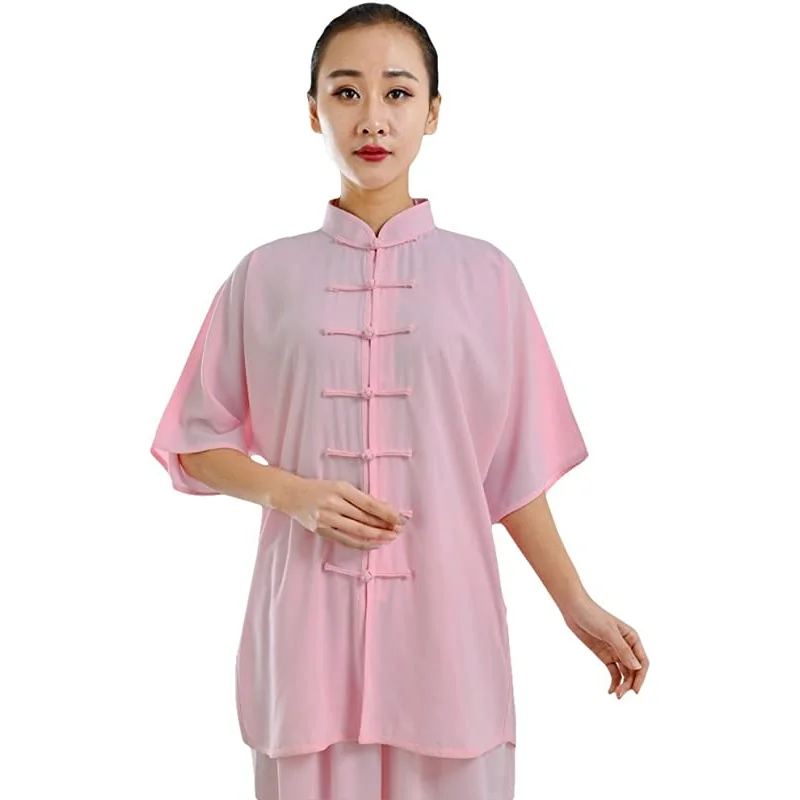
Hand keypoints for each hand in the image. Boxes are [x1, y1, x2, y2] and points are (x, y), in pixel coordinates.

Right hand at [278, 475, 405, 549]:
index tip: (400, 518)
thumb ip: (362, 498)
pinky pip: (346, 541)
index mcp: (340, 489)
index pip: (369, 504)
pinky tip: (374, 544)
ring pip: (357, 532)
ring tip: (390, 538)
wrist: (293, 495)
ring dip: (377, 537)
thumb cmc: (321, 488)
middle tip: (399, 530)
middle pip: (364, 519)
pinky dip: (363, 544)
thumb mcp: (341, 486)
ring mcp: (326, 520)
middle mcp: (333, 504)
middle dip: (384, 526)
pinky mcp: (322, 532)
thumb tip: (386, 509)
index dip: (386, 512)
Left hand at [560, 594, 647, 698]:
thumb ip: (623, 649)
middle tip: (621, 695)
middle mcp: (626, 646)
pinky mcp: (605, 654)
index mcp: (632, 638)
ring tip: (617, 695)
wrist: (574, 609)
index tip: (635, 691)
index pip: (642, 661)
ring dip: (623, 684)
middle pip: (634, 670)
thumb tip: (637, 667)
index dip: (641, 677)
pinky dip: (614, 681)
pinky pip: (614, 671)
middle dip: (630, 683)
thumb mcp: (608, 632)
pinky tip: (611, 690)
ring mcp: (615, 651)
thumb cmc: (592, 615)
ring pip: (625, 672)